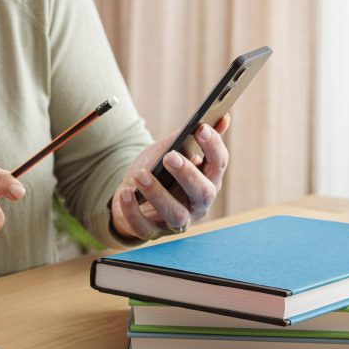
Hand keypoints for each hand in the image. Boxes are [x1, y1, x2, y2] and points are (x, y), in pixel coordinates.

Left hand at [110, 113, 229, 239]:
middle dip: (188, 175)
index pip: (218, 164)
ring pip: (175, 214)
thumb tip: (223, 117)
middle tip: (170, 157)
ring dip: (158, 194)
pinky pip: (144, 226)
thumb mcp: (173, 150)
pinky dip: (133, 211)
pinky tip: (125, 192)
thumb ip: (192, 136)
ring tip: (141, 174)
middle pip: (203, 193)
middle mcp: (197, 204)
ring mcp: (176, 221)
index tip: (201, 129)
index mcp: (207, 180)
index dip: (213, 147)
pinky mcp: (151, 231)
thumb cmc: (159, 171)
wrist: (133, 194)